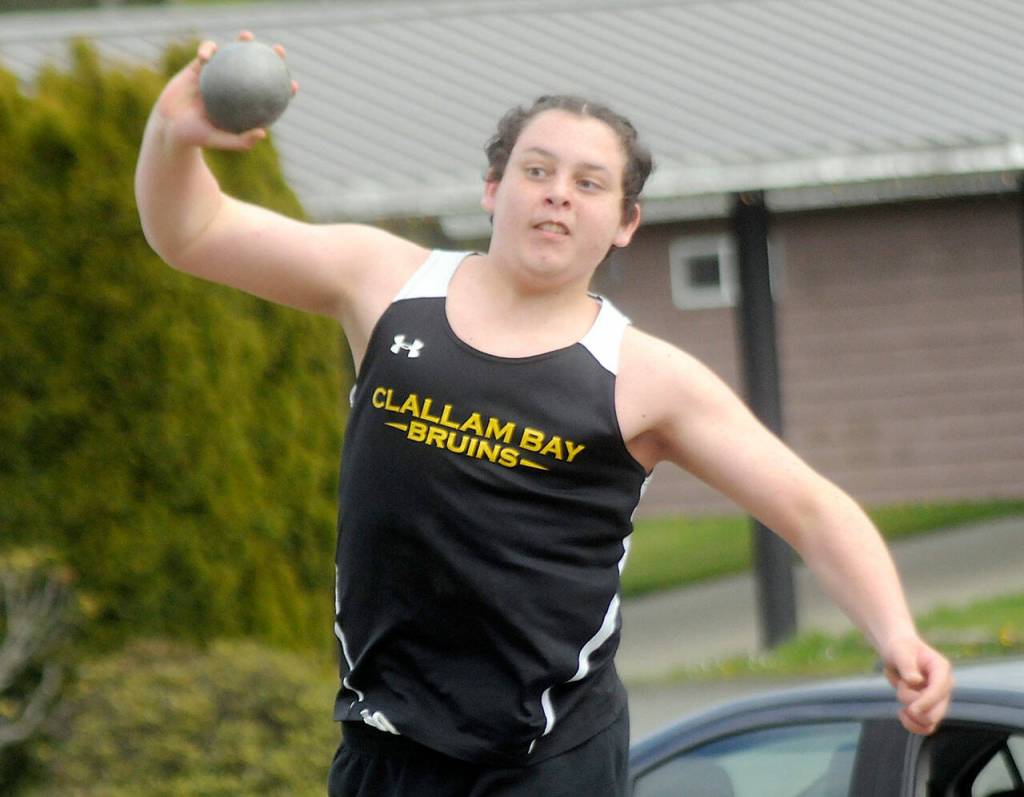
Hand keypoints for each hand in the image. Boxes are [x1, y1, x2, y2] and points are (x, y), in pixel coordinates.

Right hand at [153, 30, 298, 151]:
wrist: (171, 127)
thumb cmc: (197, 137)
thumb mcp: (218, 140)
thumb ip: (240, 140)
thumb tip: (263, 133)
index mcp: (242, 104)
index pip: (268, 94)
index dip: (283, 88)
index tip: (293, 85)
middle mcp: (233, 87)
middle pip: (255, 68)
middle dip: (270, 56)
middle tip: (279, 50)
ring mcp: (217, 75)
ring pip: (233, 54)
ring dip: (242, 43)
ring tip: (248, 36)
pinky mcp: (199, 67)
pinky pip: (206, 52)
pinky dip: (207, 50)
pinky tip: (207, 55)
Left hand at [882, 636, 952, 734]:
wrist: (898, 653)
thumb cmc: (900, 648)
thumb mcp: (900, 652)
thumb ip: (907, 665)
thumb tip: (915, 681)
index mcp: (941, 669)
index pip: (940, 689)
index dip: (927, 702)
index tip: (912, 710)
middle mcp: (943, 686)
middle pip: (937, 711)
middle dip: (915, 708)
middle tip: (900, 692)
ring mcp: (937, 699)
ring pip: (929, 721)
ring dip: (910, 714)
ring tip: (900, 694)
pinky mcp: (929, 708)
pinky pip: (925, 727)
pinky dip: (912, 725)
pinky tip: (901, 713)